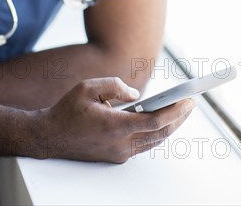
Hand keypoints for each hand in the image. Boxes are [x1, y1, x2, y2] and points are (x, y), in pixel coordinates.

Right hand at [30, 77, 194, 162]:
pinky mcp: (115, 156)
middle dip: (179, 118)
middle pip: (160, 134)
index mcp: (115, 127)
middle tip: (191, 103)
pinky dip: (156, 132)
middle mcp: (120, 144)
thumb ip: (115, 85)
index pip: (155, 121)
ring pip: (153, 141)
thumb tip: (136, 95)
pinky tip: (161, 119)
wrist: (49, 136)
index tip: (188, 100)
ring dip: (170, 126)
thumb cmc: (67, 110)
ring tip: (181, 109)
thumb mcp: (88, 87)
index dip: (175, 111)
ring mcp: (119, 153)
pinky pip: (143, 143)